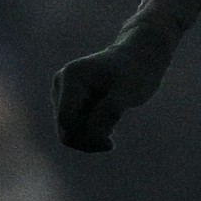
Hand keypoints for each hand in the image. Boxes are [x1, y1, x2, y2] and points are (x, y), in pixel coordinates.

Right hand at [51, 28, 174, 151]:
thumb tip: (91, 135)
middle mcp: (61, 84)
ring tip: (111, 124)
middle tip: (111, 141)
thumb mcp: (129, 92)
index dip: (86, 137)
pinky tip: (108, 123)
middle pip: (65, 130)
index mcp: (71, 77)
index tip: (111, 142)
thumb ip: (109, 112)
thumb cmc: (136, 72)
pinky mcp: (68, 102)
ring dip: (91, 137)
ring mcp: (62, 93)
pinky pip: (74, 129)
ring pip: (67, 132)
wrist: (139, 57)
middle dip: (88, 140)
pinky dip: (91, 134)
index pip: (66, 120)